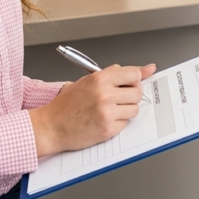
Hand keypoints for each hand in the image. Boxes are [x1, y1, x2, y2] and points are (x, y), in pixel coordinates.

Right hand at [29, 63, 155, 155]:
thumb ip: (115, 74)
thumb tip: (147, 69)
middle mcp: (105, 94)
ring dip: (126, 110)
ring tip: (109, 110)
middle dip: (131, 96)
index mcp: (100, 78)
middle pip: (138, 92)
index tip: (133, 83)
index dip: (135, 79)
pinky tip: (104, 121)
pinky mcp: (108, 129)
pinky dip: (118, 123)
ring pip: (134, 109)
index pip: (134, 74)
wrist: (50, 126)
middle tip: (118, 98)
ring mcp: (107, 112)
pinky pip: (125, 124)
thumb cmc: (66, 104)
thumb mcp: (87, 81)